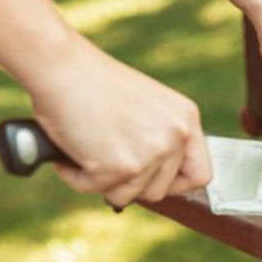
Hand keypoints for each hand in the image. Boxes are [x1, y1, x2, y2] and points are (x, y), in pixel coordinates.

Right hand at [26, 35, 211, 206]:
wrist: (61, 66)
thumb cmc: (93, 82)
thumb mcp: (147, 106)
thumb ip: (160, 137)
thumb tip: (156, 179)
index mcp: (186, 119)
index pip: (200, 173)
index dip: (177, 185)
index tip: (153, 182)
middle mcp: (176, 137)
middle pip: (159, 191)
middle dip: (130, 184)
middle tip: (106, 161)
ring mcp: (151, 153)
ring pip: (126, 196)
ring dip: (101, 181)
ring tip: (85, 149)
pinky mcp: (121, 167)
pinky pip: (94, 189)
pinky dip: (76, 176)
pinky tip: (69, 151)